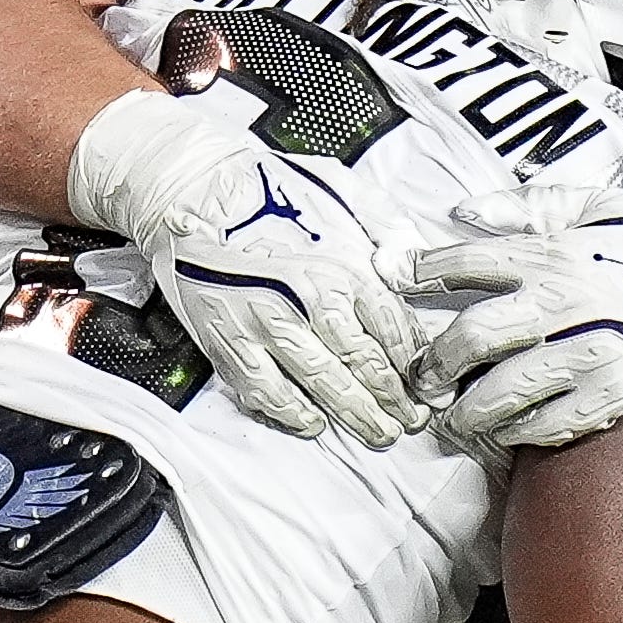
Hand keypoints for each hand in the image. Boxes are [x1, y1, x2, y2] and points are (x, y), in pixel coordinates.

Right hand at [67, 90, 420, 445]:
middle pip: (364, 364)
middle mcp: (308, 299)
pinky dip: (292, 413)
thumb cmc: (268, 189)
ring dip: (355, 415)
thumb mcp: (342, 190)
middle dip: (394, 400)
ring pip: (322, 384)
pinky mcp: (229, 342)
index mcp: (341, 265)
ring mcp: (266, 325)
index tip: (430, 384)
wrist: (192, 190)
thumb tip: (415, 261)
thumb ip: (386, 225)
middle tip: (412, 422)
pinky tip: (313, 423)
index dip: (416, 363)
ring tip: (380, 433)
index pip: (393, 328)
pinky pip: (267, 391)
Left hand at [408, 190, 622, 450]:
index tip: (400, 283)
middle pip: (474, 337)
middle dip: (437, 361)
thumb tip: (462, 210)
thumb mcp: (594, 205)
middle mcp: (562, 304)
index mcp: (553, 254)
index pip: (469, 263)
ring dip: (468, 410)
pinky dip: (518, 434)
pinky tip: (504, 433)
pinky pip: (549, 424)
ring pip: (503, 391)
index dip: (425, 273)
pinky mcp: (610, 394)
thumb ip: (526, 205)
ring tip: (453, 418)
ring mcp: (586, 354)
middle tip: (423, 377)